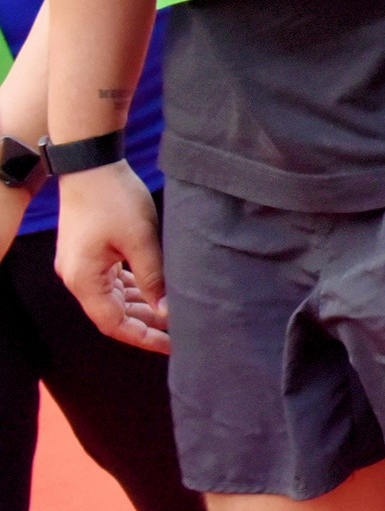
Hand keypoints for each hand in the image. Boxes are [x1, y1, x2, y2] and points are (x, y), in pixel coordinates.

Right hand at [54, 163, 168, 353]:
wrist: (92, 165)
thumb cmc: (115, 199)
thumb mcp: (141, 240)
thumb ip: (153, 278)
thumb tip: (168, 311)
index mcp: (85, 280)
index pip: (114, 324)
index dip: (144, 337)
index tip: (172, 345)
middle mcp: (78, 278)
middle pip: (114, 313)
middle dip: (147, 324)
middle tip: (181, 333)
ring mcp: (82, 265)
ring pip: (116, 297)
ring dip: (143, 305)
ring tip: (175, 313)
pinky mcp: (90, 253)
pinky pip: (114, 280)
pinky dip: (136, 287)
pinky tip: (159, 291)